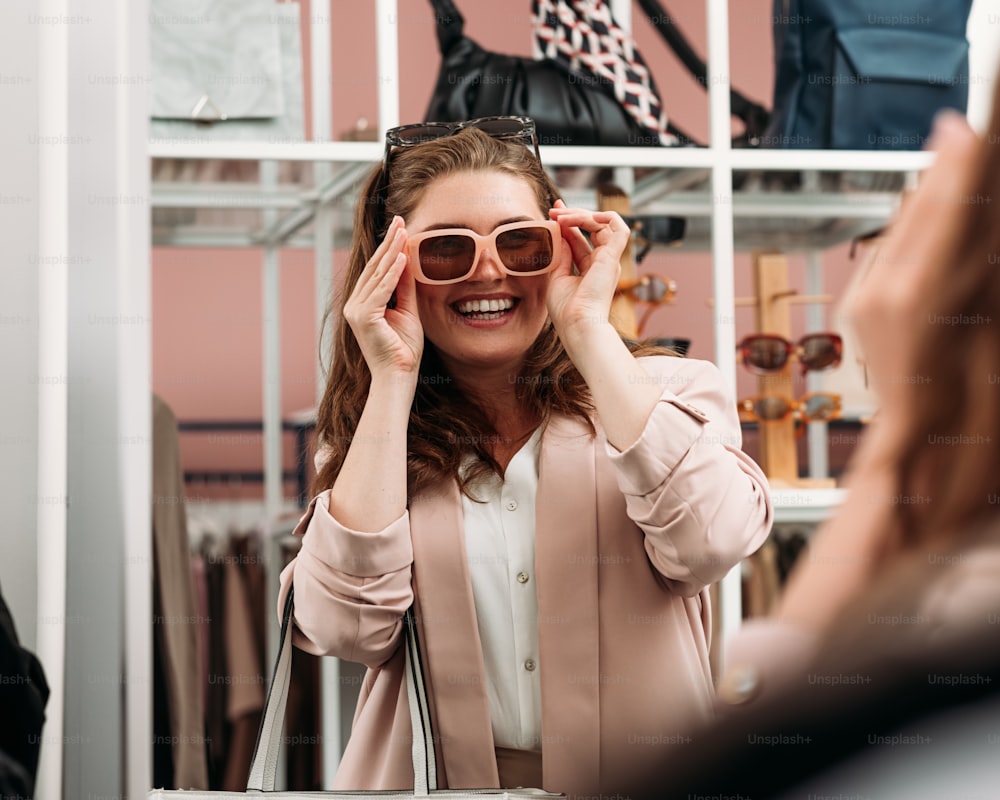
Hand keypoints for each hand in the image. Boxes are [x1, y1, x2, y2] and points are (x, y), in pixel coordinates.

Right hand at [342, 215, 423, 379]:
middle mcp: (354, 305)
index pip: (376, 270)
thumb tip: (406, 261)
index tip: (400, 228)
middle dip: (389, 243)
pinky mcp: (363, 317)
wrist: (399, 375)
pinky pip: (381, 290)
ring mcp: (356, 311)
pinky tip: (402, 257)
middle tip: (400, 220)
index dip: (388, 248)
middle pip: (374, 268)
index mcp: (362, 304)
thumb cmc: (404, 350)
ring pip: (377, 275)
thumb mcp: (407, 311)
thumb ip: (404, 288)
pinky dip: (392, 273)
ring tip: (403, 231)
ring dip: (392, 252)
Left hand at [546, 201, 629, 341]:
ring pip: (604, 223)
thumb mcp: (558, 275)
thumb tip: (560, 233)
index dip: (568, 222)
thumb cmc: (566, 309)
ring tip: (561, 215)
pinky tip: (582, 216)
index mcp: (591, 269)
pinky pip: (618, 227)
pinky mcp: (613, 257)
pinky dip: (603, 216)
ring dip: (582, 214)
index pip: (581, 238)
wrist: (577, 324)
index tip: (552, 212)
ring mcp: (610, 259)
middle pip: (593, 228)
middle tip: (554, 210)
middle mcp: (603, 262)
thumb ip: (561, 254)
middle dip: (573, 214)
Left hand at [848, 111, 978, 434]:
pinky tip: (933, 198)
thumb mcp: (983, 330)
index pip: (945, 213)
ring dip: (932, 187)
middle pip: (922, 212)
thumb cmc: (962, 399)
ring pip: (905, 226)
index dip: (961, 166)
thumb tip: (975, 212)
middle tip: (964, 124)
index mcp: (917, 296)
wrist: (916, 446)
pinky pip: (891, 249)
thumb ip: (977, 272)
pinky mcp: (861, 305)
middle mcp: (884, 290)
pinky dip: (916, 221)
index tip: (970, 127)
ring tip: (956, 146)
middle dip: (947, 165)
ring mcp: (867, 298)